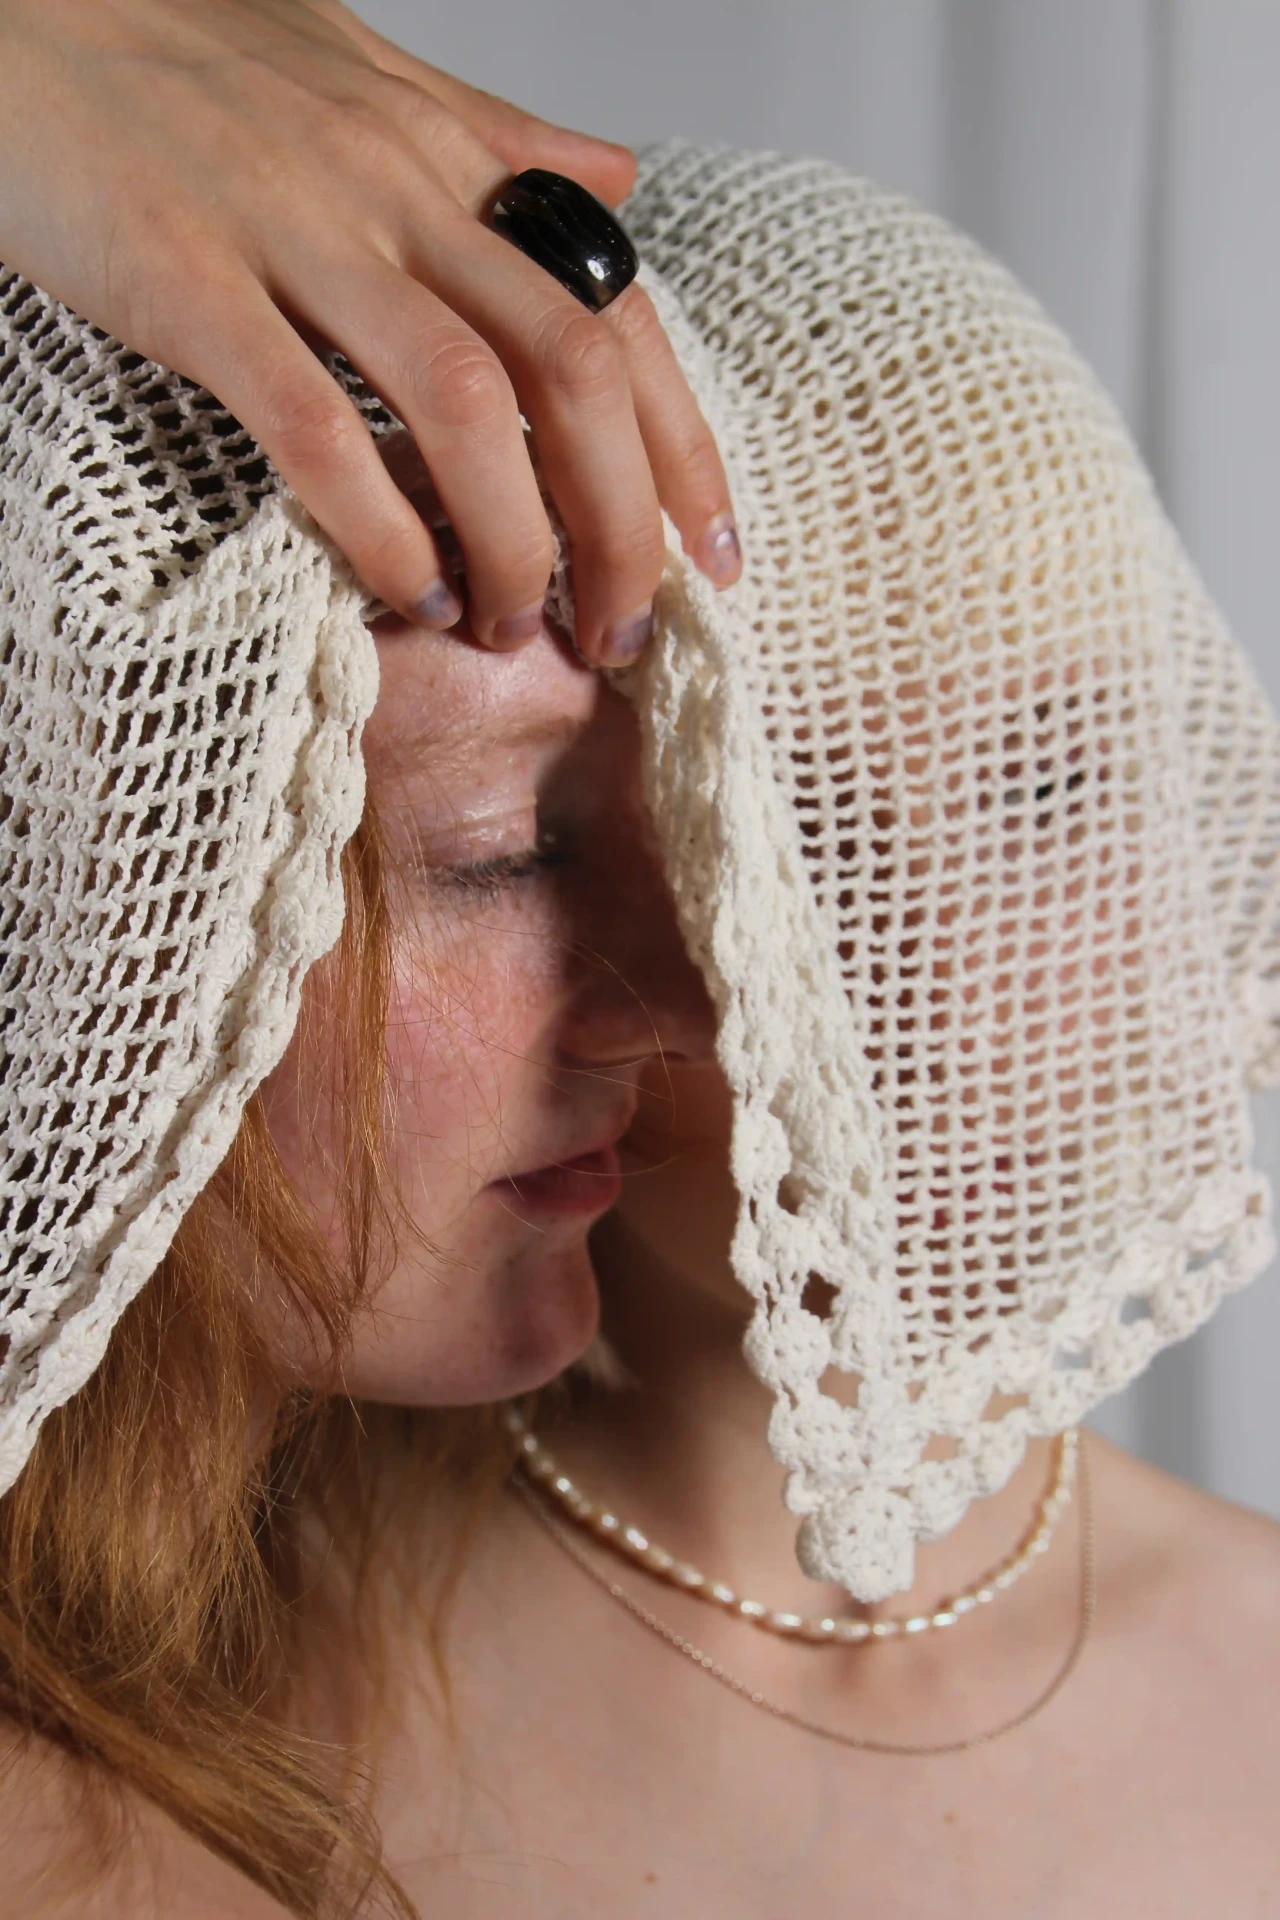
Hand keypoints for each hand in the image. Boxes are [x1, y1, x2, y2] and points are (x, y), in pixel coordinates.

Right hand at [0, 0, 740, 664]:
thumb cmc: (180, 50)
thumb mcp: (369, 76)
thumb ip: (497, 145)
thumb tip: (622, 182)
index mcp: (446, 158)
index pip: (617, 309)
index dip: (682, 442)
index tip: (710, 551)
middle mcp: (397, 192)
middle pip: (570, 369)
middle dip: (619, 520)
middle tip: (619, 630)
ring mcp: (295, 234)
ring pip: (464, 404)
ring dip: (512, 537)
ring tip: (509, 624)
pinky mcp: (189, 280)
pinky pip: (312, 422)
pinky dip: (374, 522)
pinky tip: (403, 587)